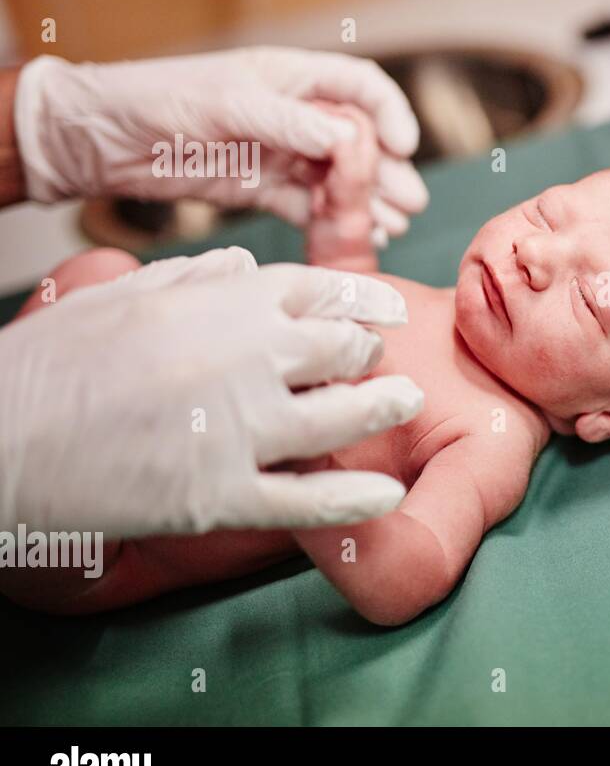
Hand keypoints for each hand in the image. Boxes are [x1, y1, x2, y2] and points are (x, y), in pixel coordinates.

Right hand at [0, 247, 424, 536]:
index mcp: (221, 302)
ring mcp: (237, 428)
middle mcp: (244, 357)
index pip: (321, 289)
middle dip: (366, 353)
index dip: (365, 300)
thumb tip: (247, 266)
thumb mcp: (123, 296)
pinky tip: (387, 497)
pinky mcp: (220, 496)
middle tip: (377, 362)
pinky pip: (308, 500)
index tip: (389, 309)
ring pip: (343, 416)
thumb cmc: (50, 363)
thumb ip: (196, 277)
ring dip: (382, 407)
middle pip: (343, 348)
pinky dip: (355, 500)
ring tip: (403, 402)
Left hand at [13, 47, 427, 243]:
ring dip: (369, 200)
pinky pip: (310, 205)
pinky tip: (360, 237)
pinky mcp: (261, 188)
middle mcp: (294, 115)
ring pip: (340, 177)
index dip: (389, 114)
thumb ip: (287, 123)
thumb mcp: (225, 104)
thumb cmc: (156, 100)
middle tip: (411, 203)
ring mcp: (280, 153)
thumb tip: (347, 140)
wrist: (101, 139)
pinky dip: (335, 221)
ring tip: (394, 226)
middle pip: (360, 140)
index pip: (360, 87)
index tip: (402, 146)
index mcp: (291, 78)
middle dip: (389, 170)